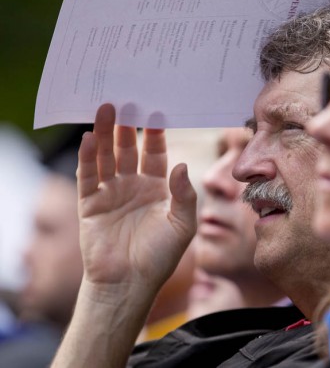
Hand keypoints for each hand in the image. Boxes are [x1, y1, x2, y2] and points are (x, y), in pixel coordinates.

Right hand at [77, 104, 196, 297]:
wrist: (129, 284)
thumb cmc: (159, 257)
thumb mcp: (182, 224)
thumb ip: (184, 194)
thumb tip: (183, 165)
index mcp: (157, 190)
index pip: (156, 155)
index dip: (156, 135)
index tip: (157, 113)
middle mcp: (133, 187)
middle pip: (129, 150)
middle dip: (129, 127)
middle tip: (129, 102)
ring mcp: (110, 193)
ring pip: (107, 157)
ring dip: (107, 134)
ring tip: (107, 109)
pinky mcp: (90, 203)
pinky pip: (88, 176)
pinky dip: (89, 157)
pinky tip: (92, 138)